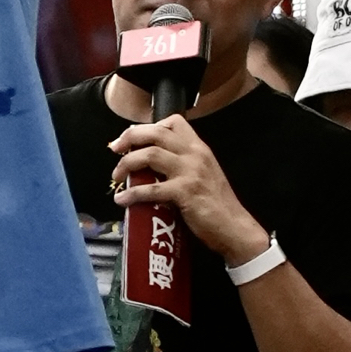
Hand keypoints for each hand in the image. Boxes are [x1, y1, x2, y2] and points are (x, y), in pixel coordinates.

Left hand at [110, 115, 269, 262]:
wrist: (235, 229)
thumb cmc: (218, 204)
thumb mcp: (205, 172)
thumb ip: (184, 162)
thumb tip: (154, 162)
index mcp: (199, 148)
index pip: (173, 122)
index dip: (149, 125)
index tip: (134, 137)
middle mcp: (194, 154)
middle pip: (154, 133)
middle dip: (129, 137)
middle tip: (115, 149)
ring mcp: (189, 172)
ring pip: (149, 155)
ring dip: (126, 164)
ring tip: (116, 176)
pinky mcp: (184, 193)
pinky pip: (151, 189)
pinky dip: (132, 194)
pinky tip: (122, 200)